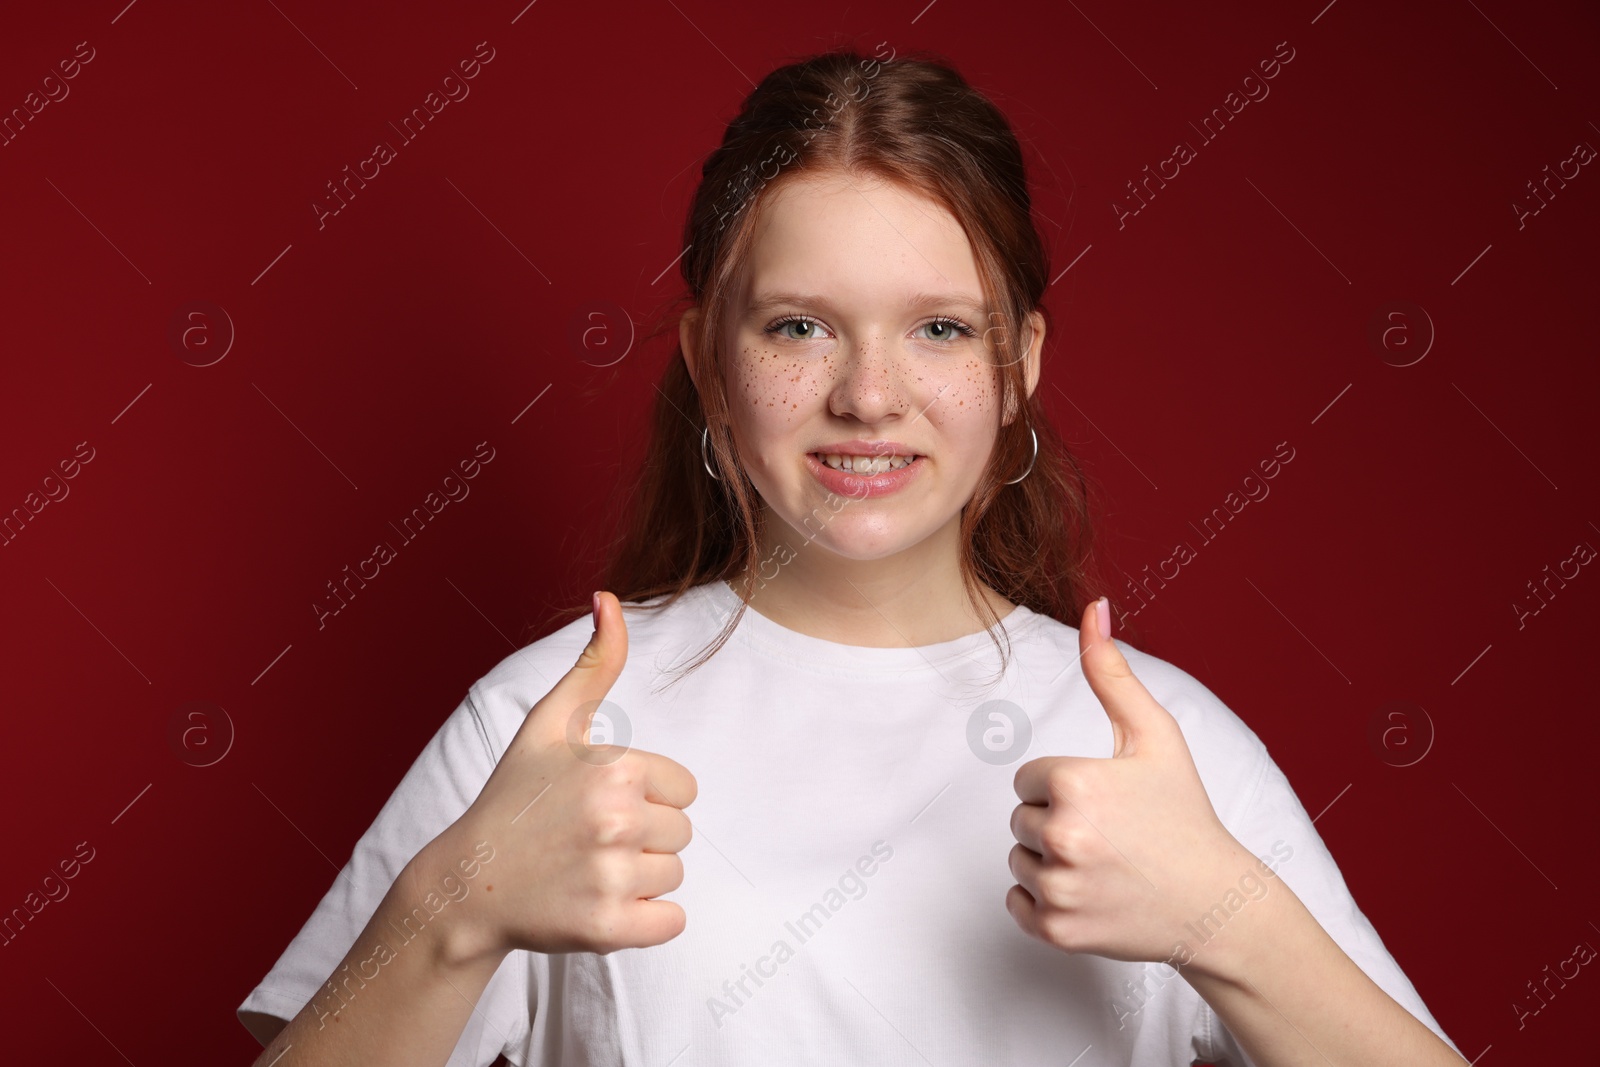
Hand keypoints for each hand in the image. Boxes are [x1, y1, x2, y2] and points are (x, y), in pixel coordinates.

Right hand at [428, 591, 697, 962]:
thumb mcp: (549, 723)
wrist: (467, 883)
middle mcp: (616, 820)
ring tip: (586, 870)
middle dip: (644, 838)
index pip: (684, 789)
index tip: (599, 802)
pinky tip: (601, 905)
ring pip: (674, 877)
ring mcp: (611, 878)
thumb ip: (594, 663)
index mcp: (615, 768)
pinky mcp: (607, 930)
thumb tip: (610, 598)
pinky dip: (646, 922)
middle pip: (681, 833)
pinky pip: (671, 923)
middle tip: (587, 840)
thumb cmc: (514, 798)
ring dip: (641, 879)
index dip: (647, 796)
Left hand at [1005, 597, 1257, 966]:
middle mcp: (1061, 836)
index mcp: (1074, 783)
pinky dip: (1045, 899)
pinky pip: (1017, 902)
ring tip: (1105, 862)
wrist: (1215, 903)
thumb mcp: (1154, 736)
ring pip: (1019, 858)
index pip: (1028, 778)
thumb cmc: (1184, 815)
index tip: (1108, 800)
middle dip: (1058, 821)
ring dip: (1051, 859)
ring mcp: (1059, 888)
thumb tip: (1093, 607)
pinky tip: (1090, 891)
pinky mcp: (1057, 931)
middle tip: (1112, 834)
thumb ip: (1111, 671)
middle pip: (1021, 818)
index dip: (1066, 786)